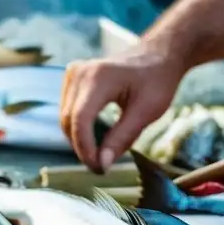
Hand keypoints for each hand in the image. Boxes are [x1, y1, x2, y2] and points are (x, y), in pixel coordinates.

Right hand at [60, 45, 186, 172]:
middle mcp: (80, 72)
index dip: (85, 148)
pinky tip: (99, 136)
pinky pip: (68, 110)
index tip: (99, 169)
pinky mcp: (73, 78)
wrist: (158, 55)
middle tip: (103, 167)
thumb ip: (122, 138)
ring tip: (103, 152)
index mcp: (99, 77)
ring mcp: (74, 73)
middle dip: (83, 148)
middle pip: (68, 121)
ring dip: (80, 139)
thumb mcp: (146, 112)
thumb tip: (102, 165)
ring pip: (65, 118)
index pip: (80, 119)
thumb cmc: (157, 81)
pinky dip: (80, 128)